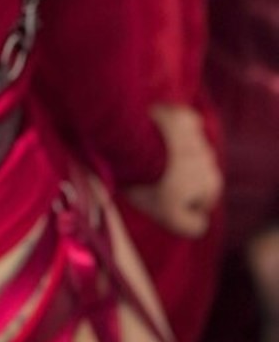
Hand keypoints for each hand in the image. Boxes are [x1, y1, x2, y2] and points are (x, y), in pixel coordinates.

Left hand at [125, 104, 222, 237]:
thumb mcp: (170, 217)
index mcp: (211, 183)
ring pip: (188, 149)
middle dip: (180, 175)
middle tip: (152, 176)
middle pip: (195, 173)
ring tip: (149, 155)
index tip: (159, 197)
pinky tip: (154, 133)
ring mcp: (197, 135)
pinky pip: (181, 123)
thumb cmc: (149, 182)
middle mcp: (210, 158)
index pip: (201, 200)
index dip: (180, 202)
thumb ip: (192, 226)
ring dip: (175, 152)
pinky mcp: (182, 116)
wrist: (129, 143)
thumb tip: (202, 221)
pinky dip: (171, 128)